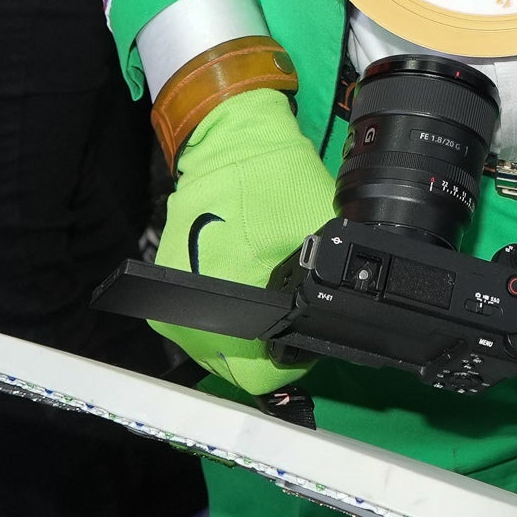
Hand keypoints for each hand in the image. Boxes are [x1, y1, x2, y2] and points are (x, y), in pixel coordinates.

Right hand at [149, 86, 335, 398]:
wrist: (229, 139)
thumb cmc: (272, 183)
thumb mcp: (318, 238)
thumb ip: (327, 293)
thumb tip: (344, 331)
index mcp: (215, 315)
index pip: (260, 377)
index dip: (294, 362)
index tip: (310, 334)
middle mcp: (183, 323)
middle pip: (240, 367)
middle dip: (274, 347)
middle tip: (298, 306)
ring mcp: (173, 309)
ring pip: (225, 348)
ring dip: (254, 331)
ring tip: (276, 290)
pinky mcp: (172, 290)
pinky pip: (211, 322)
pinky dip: (237, 311)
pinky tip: (255, 282)